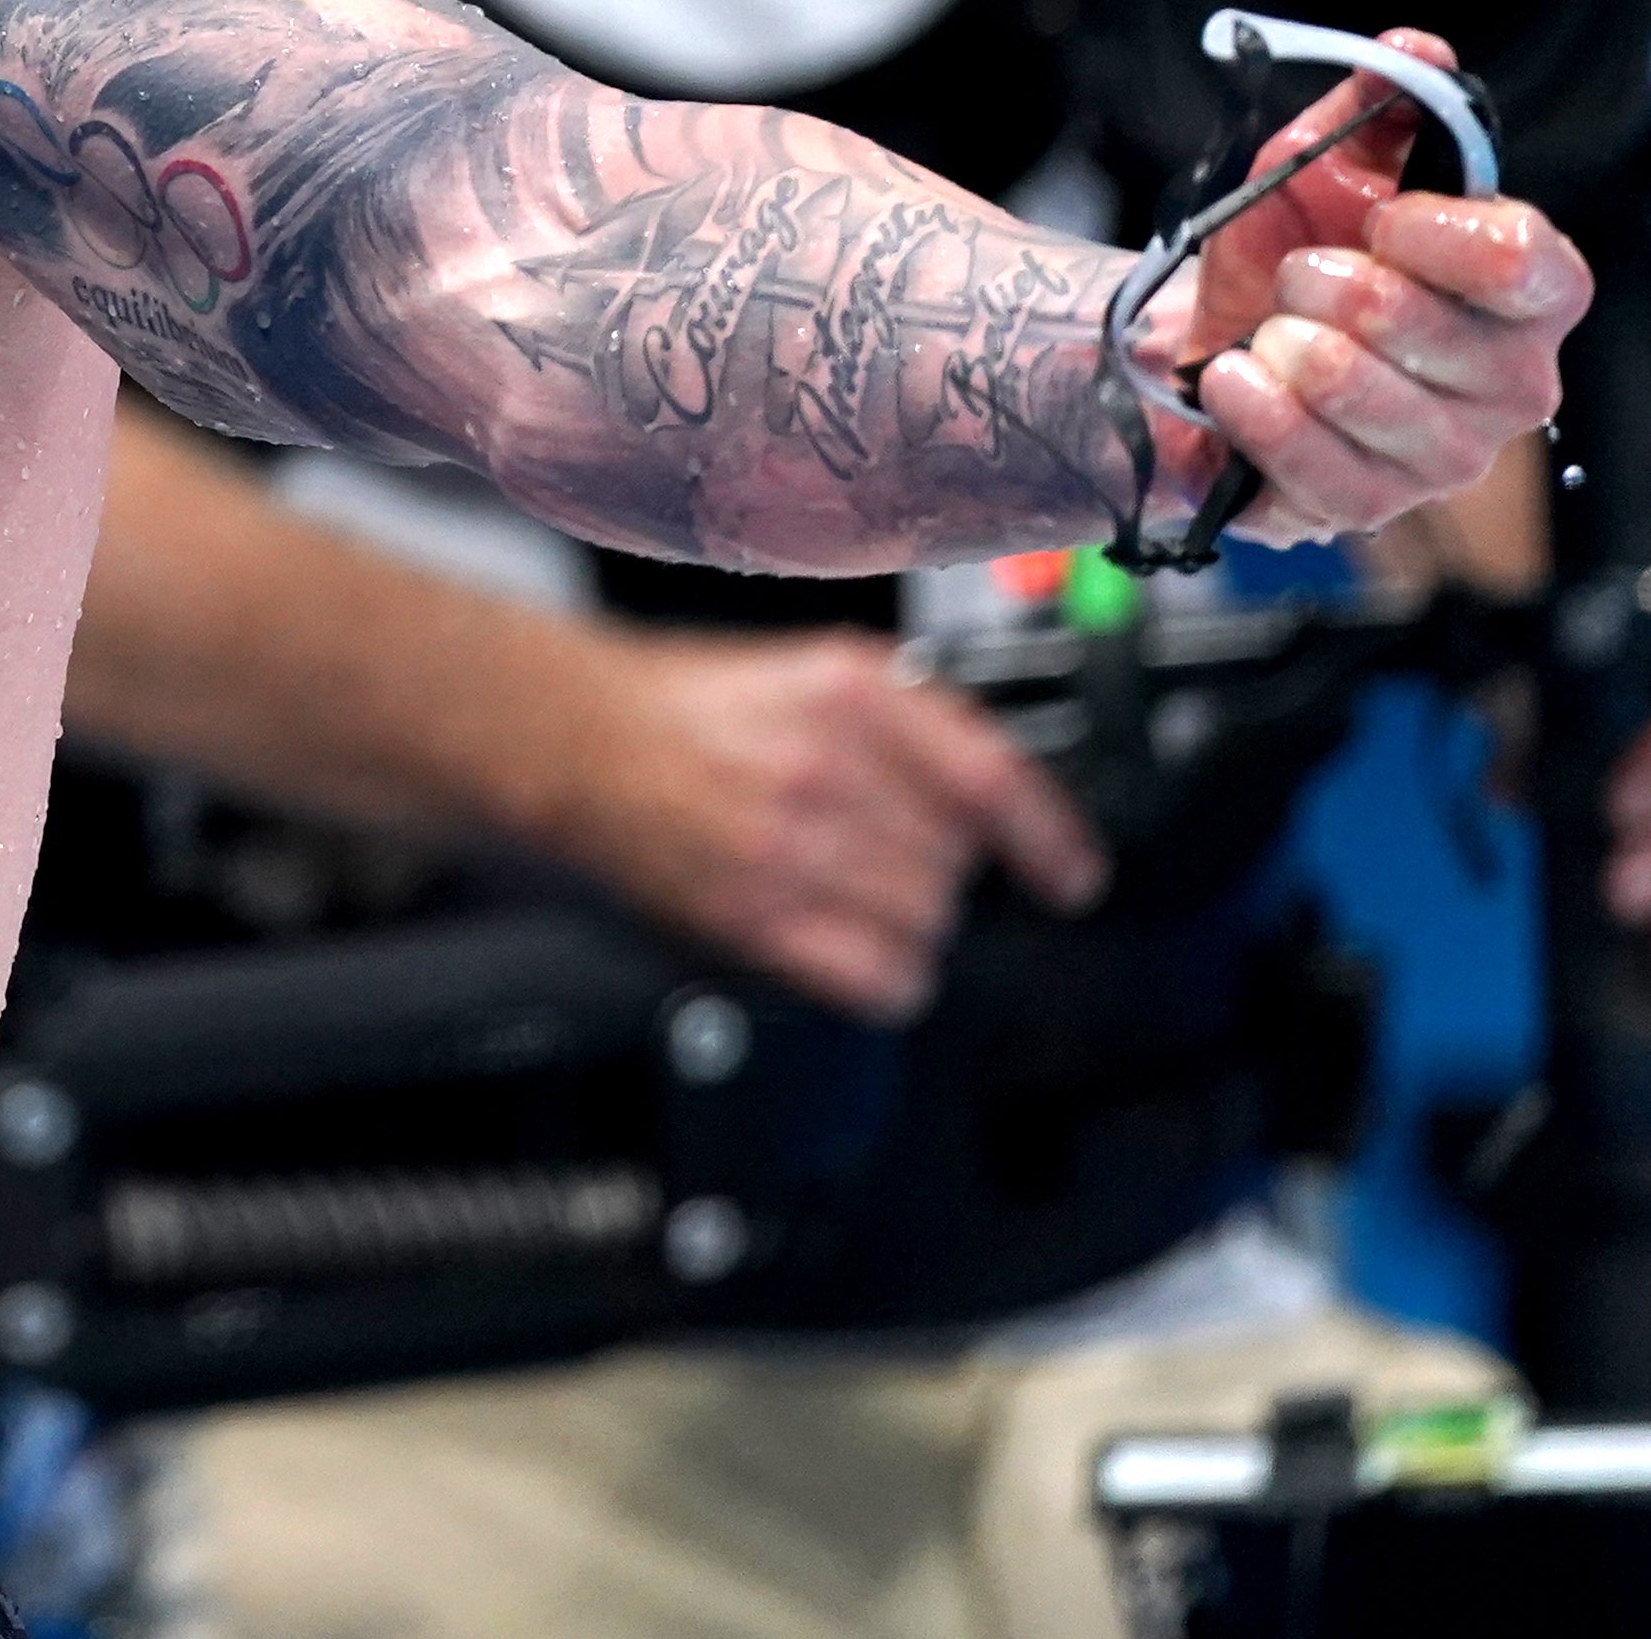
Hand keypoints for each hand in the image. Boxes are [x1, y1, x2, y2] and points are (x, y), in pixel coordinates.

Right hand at [552, 629, 1106, 1023]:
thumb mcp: (811, 671)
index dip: (1050, 841)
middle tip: (885, 851)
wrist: (578, 740)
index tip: (1072, 878)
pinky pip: (878, 979)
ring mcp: (790, 845)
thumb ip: (909, 721)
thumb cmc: (688, 706)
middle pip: (959, 864)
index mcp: (854, 690)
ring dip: (909, 922)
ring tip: (852, 890)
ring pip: (927, 924)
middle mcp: (829, 766)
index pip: (994, 780)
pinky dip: (885, 977)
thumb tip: (1002, 800)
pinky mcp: (755, 915)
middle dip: (939, 869)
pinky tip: (853, 946)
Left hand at [1169, 31, 1592, 538]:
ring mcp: (1444, 457)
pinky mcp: (1366, 508)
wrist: (1208, 339)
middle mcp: (1509, 384)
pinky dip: (1255, 409)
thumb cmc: (1287, 252)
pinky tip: (1232, 380)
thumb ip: (1381, 107)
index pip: (1533, 267)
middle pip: (1432, 332)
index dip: (1445, 238)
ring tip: (1267, 331)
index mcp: (1526, 295)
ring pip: (1367, 396)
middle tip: (1296, 276)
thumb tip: (1416, 50)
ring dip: (1288, 348)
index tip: (1380, 220)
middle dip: (1333, 289)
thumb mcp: (1321, 166)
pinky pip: (1314, 463)